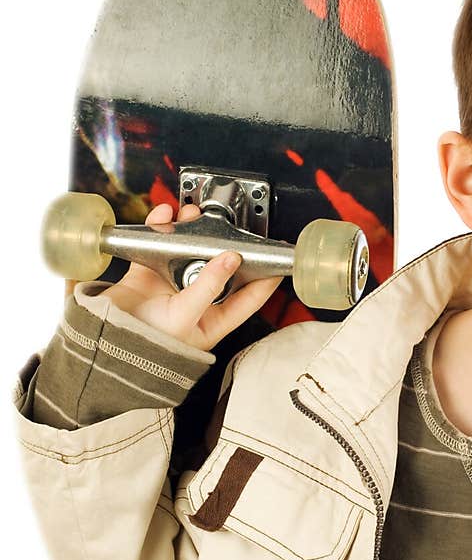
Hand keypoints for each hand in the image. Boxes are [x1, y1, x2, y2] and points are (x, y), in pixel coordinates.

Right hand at [99, 203, 283, 350]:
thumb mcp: (187, 316)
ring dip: (190, 230)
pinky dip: (160, 227)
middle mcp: (197, 301)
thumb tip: (231, 258)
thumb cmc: (147, 345)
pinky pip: (159, 245)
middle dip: (221, 243)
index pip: (249, 297)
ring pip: (189, 251)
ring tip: (191, 214)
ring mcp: (173, 285)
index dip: (265, 278)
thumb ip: (209, 286)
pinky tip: (163, 216)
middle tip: (226, 224)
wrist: (104, 344)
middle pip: (219, 266)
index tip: (278, 258)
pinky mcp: (149, 274)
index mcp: (214, 319)